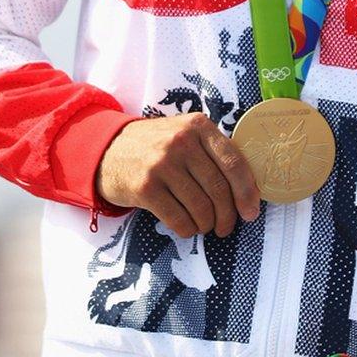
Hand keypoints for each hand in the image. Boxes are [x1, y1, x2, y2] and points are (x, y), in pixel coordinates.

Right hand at [96, 115, 260, 238]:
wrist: (106, 150)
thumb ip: (212, 150)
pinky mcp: (145, 187)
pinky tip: (186, 226)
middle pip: (219, 189)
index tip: (250, 212)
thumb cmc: (154, 146)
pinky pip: (179, 219)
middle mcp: (180, 142)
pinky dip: (188, 229)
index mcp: (197, 126)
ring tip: (204, 226)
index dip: (247, 192)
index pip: (234, 162)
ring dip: (207, 225)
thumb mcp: (183, 133)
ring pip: (201, 208)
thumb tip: (248, 188)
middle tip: (225, 226)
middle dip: (227, 216)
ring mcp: (161, 164)